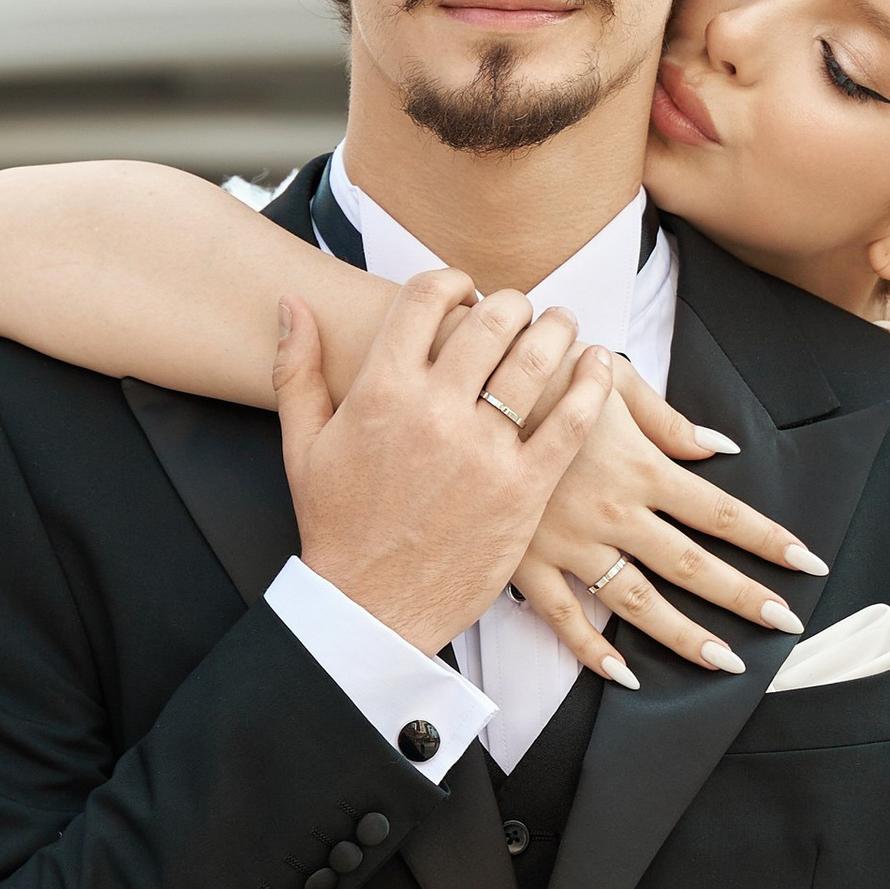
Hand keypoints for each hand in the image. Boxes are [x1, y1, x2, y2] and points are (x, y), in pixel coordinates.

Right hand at [273, 274, 611, 659]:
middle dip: (511, 303)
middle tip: (520, 309)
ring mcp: (483, 451)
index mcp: (380, 392)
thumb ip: (296, 367)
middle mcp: (434, 412)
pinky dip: (592, 384)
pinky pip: (570, 421)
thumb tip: (290, 303)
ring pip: (536, 360)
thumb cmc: (337, 525)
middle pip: (492, 320)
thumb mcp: (302, 443)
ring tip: (563, 323)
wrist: (369, 606)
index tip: (465, 290)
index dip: (452, 281)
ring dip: (557, 329)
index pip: (426, 299)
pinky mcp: (523, 489)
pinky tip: (599, 365)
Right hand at [510, 366, 826, 679]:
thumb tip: (720, 447)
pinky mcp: (524, 561)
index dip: (766, 539)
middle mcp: (613, 512)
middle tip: (786, 624)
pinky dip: (591, 650)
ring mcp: (568, 543)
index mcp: (639, 466)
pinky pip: (562, 616)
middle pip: (692, 565)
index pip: (718, 511)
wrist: (461, 388)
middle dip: (744, 597)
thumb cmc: (540, 373)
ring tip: (725, 662)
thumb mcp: (612, 378)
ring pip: (637, 602)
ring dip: (684, 635)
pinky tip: (624, 674)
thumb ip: (668, 419)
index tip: (806, 563)